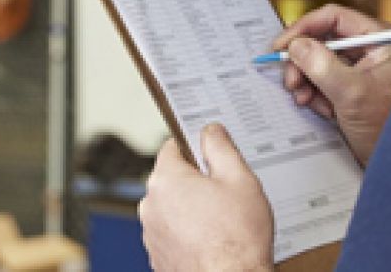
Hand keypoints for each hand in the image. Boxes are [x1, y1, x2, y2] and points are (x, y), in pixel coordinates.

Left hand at [139, 124, 274, 271]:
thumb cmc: (236, 240)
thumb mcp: (239, 179)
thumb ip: (221, 147)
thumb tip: (211, 131)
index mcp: (166, 180)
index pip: (173, 146)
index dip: (195, 146)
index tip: (210, 153)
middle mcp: (151, 206)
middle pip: (172, 178)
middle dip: (196, 181)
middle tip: (225, 192)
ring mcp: (152, 235)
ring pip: (172, 208)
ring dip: (192, 209)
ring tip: (222, 221)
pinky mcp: (159, 258)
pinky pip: (172, 233)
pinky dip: (188, 233)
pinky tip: (212, 240)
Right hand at [275, 4, 390, 164]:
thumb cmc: (387, 125)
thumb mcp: (351, 93)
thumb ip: (322, 66)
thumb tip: (296, 45)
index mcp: (377, 38)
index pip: (333, 18)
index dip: (304, 28)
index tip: (281, 44)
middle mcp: (368, 47)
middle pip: (321, 39)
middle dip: (303, 62)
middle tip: (291, 82)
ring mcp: (358, 67)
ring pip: (317, 60)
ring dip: (306, 81)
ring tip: (306, 100)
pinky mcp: (349, 85)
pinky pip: (320, 79)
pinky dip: (314, 93)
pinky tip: (323, 110)